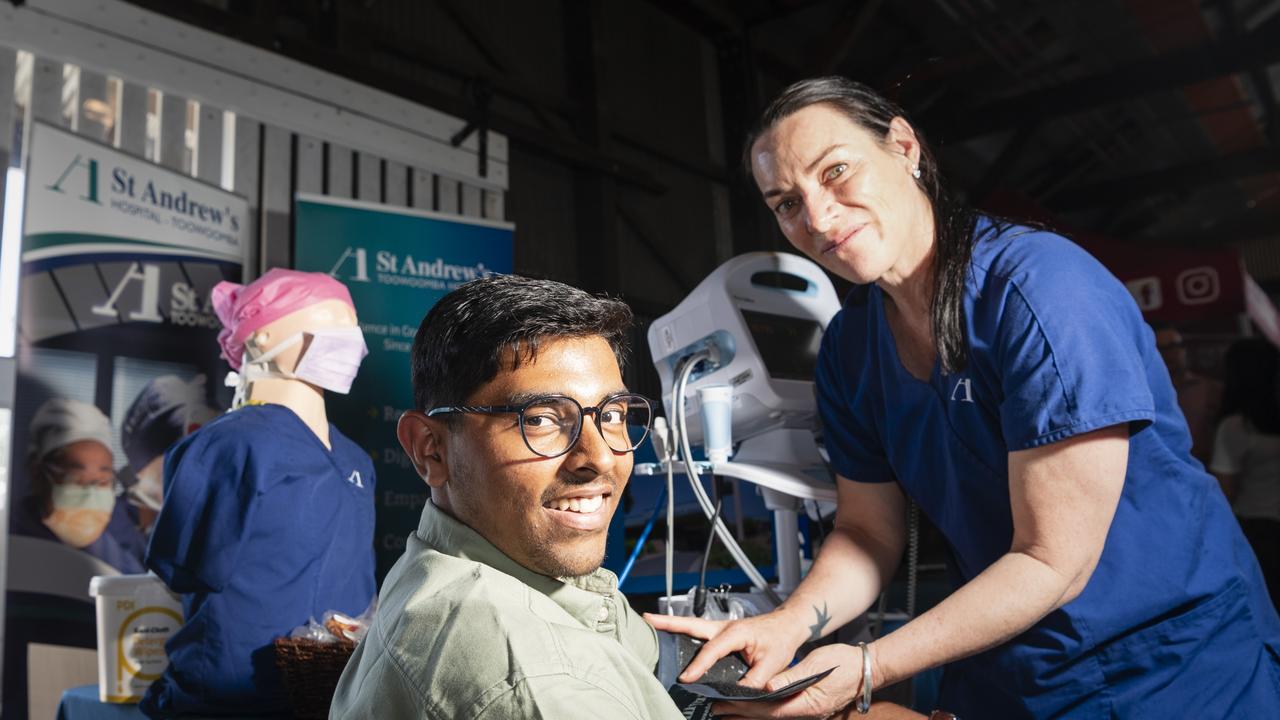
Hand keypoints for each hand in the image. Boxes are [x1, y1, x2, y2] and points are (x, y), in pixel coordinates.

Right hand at [643, 610, 810, 687]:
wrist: (788, 625)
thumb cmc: (780, 640)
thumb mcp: (772, 664)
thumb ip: (755, 680)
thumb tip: (737, 694)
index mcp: (735, 632)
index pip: (712, 650)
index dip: (698, 666)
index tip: (686, 678)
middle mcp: (723, 626)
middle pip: (691, 624)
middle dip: (668, 622)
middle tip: (646, 618)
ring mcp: (719, 628)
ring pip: (691, 626)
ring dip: (670, 625)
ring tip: (648, 624)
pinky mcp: (719, 633)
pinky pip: (697, 633)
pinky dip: (681, 632)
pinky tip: (669, 638)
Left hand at [709, 643, 867, 719]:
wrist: (866, 669)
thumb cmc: (845, 664)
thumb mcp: (817, 664)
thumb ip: (791, 677)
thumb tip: (769, 685)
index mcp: (807, 704)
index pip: (769, 709)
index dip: (745, 708)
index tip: (725, 704)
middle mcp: (806, 712)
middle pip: (767, 716)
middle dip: (741, 714)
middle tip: (716, 709)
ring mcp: (806, 711)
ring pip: (772, 715)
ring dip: (748, 713)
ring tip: (725, 711)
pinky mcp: (806, 705)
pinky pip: (780, 710)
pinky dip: (762, 709)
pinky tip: (750, 707)